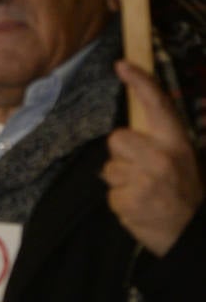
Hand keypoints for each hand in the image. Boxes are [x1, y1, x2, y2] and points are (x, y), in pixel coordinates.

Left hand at [103, 60, 204, 255]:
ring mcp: (144, 181)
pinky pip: (110, 192)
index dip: (140, 82)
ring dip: (121, 180)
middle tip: (142, 170)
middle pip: (116, 138)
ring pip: (109, 168)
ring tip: (143, 191)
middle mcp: (161, 159)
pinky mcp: (129, 202)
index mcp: (176, 144)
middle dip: (122, 154)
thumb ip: (159, 139)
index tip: (122, 65)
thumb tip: (131, 122)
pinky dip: (120, 200)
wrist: (191, 236)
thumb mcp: (181, 158)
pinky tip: (139, 207)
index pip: (157, 105)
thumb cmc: (182, 192)